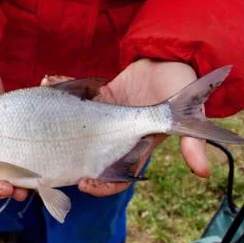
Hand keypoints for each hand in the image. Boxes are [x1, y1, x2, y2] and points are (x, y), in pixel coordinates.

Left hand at [47, 59, 209, 196]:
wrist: (168, 57)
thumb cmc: (180, 84)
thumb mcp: (189, 111)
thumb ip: (193, 139)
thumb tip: (202, 170)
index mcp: (134, 145)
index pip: (116, 176)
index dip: (100, 185)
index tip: (83, 183)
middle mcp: (114, 135)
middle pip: (87, 156)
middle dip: (67, 160)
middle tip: (48, 158)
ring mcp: (101, 117)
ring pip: (75, 129)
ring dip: (56, 123)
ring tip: (41, 117)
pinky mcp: (94, 97)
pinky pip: (74, 98)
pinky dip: (60, 88)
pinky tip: (48, 79)